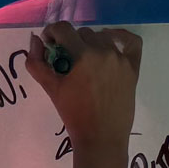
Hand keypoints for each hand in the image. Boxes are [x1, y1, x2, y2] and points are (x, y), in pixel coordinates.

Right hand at [24, 21, 140, 167]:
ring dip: (90, 43)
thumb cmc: (74, 115)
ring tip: (85, 61)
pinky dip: (120, 37)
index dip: (52, 33)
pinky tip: (110, 43)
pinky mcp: (133, 68)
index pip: (63, 29)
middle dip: (70, 43)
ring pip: (102, 37)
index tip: (49, 45)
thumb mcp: (51, 89)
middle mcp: (104, 52)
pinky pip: (131, 42)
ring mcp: (121, 59)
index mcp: (83, 55)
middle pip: (82, 33)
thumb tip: (35, 40)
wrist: (101, 138)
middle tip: (66, 61)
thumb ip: (36, 63)